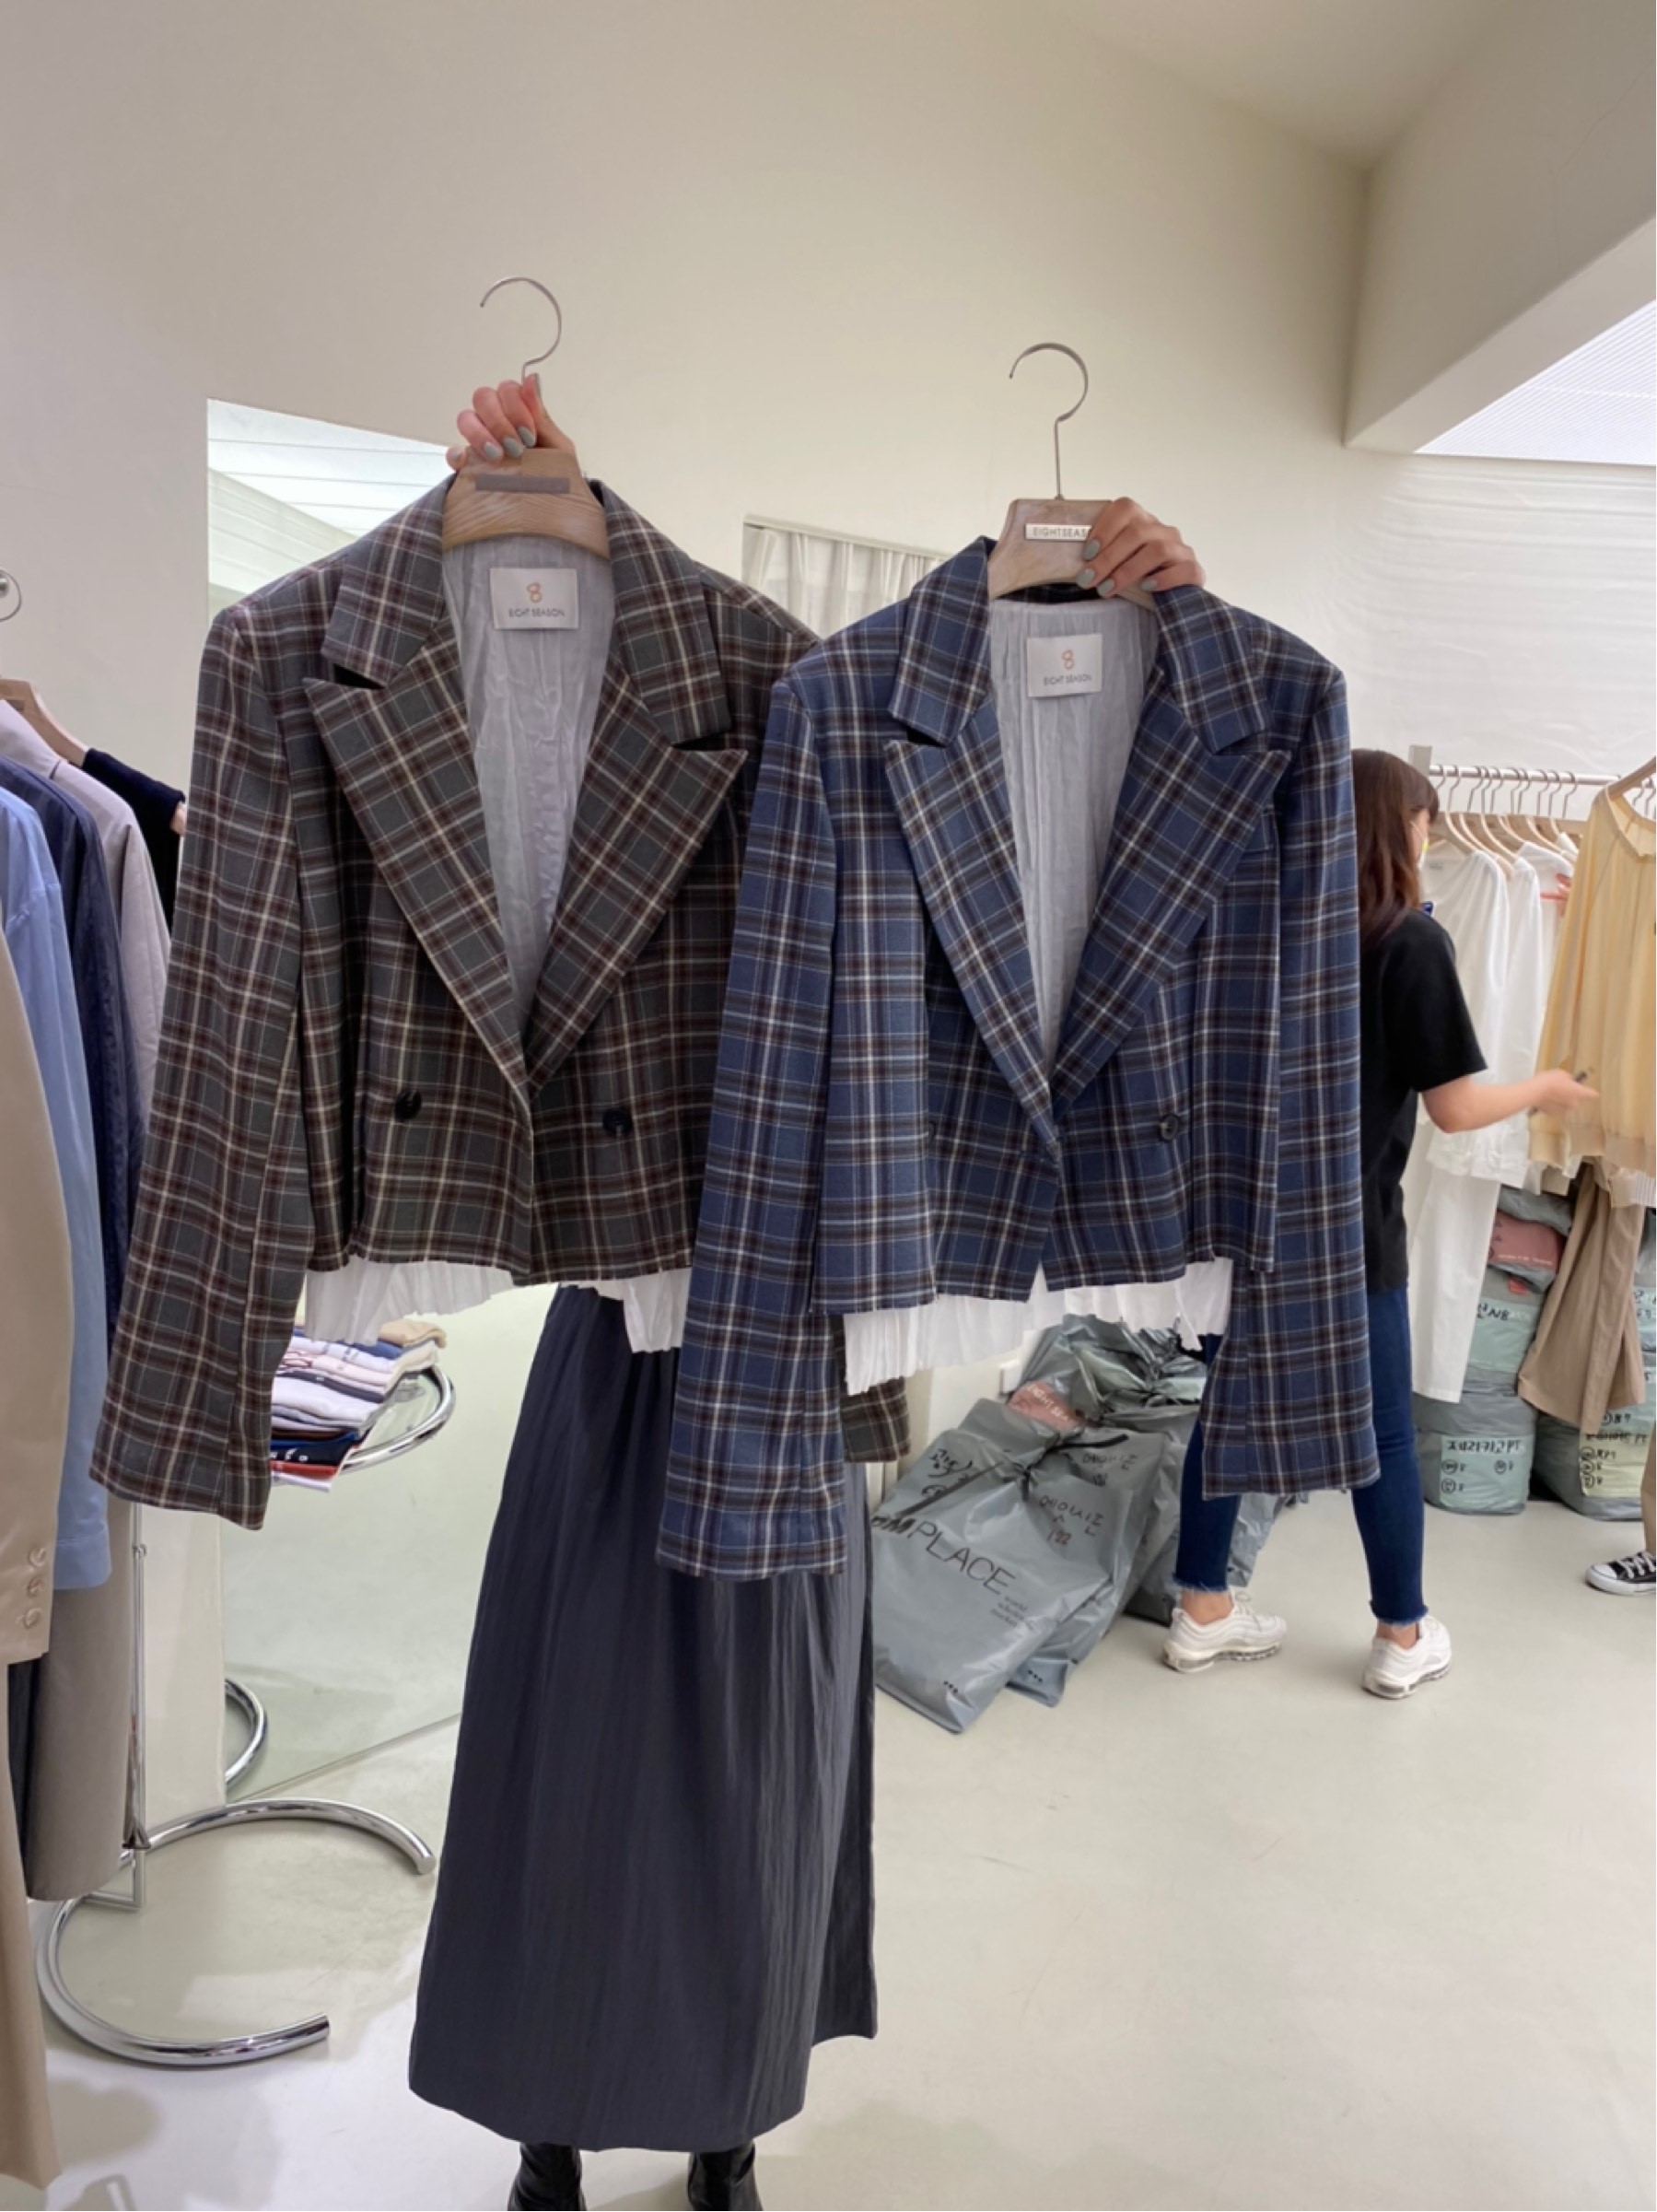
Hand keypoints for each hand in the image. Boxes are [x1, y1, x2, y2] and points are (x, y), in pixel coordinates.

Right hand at [445, 374, 576, 468]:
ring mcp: (480, 444)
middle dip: (500, 421)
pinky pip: (453, 453)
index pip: (506, 390)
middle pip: (483, 398)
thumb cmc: (556, 476)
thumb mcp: (557, 447)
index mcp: (518, 414)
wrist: (552, 511)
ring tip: (499, 457)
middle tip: (516, 448)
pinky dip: (456, 454)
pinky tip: (467, 461)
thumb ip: (542, 416)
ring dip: (481, 434)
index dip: (516, 407)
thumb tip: (532, 379)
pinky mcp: (468, 468)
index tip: (530, 435)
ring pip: (466, 419)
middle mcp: (496, 423)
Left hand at [1074, 498, 1205, 594]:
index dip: (1105, 528)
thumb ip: (1101, 555)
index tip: (1087, 553)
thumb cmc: (1137, 577)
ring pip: (1157, 550)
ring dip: (1128, 571)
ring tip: (1108, 589)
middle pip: (1137, 533)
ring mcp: (1180, 550)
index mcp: (1143, 522)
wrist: (1171, 597)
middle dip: (1108, 558)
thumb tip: (1075, 563)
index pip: (1125, 509)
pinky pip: (1183, 570)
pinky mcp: (1193, 570)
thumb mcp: (1117, 561)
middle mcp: (1163, 531)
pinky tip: (1146, 587)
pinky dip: (1163, 579)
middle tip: (1088, 579)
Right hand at [1531, 1068, 1597, 1115]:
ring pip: (1566, 1106)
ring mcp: (1564, 1110)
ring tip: (1552, 1093)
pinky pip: (1556, 1109)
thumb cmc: (1549, 1081)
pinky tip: (1546, 1098)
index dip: (1591, 1093)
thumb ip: (1568, 1079)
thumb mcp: (1561, 1074)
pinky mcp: (1553, 1114)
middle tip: (1561, 1088)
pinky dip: (1553, 1105)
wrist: (1534, 1092)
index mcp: (1580, 1092)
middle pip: (1577, 1100)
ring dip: (1561, 1101)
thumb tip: (1569, 1081)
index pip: (1592, 1095)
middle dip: (1571, 1095)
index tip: (1591, 1093)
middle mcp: (1574, 1103)